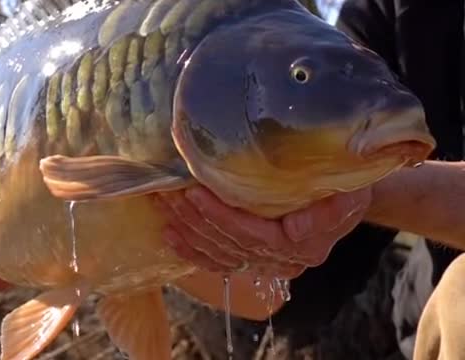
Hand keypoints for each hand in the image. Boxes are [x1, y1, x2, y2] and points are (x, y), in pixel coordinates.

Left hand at [153, 185, 371, 277]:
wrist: (343, 198)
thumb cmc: (346, 188)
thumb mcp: (350, 193)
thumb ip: (330, 212)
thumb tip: (294, 229)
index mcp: (301, 248)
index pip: (252, 234)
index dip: (221, 216)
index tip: (195, 192)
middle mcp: (279, 261)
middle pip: (228, 244)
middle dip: (195, 218)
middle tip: (170, 193)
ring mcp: (263, 263)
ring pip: (217, 253)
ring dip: (187, 231)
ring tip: (164, 206)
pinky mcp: (250, 258)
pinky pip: (215, 261)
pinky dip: (190, 250)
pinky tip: (170, 235)